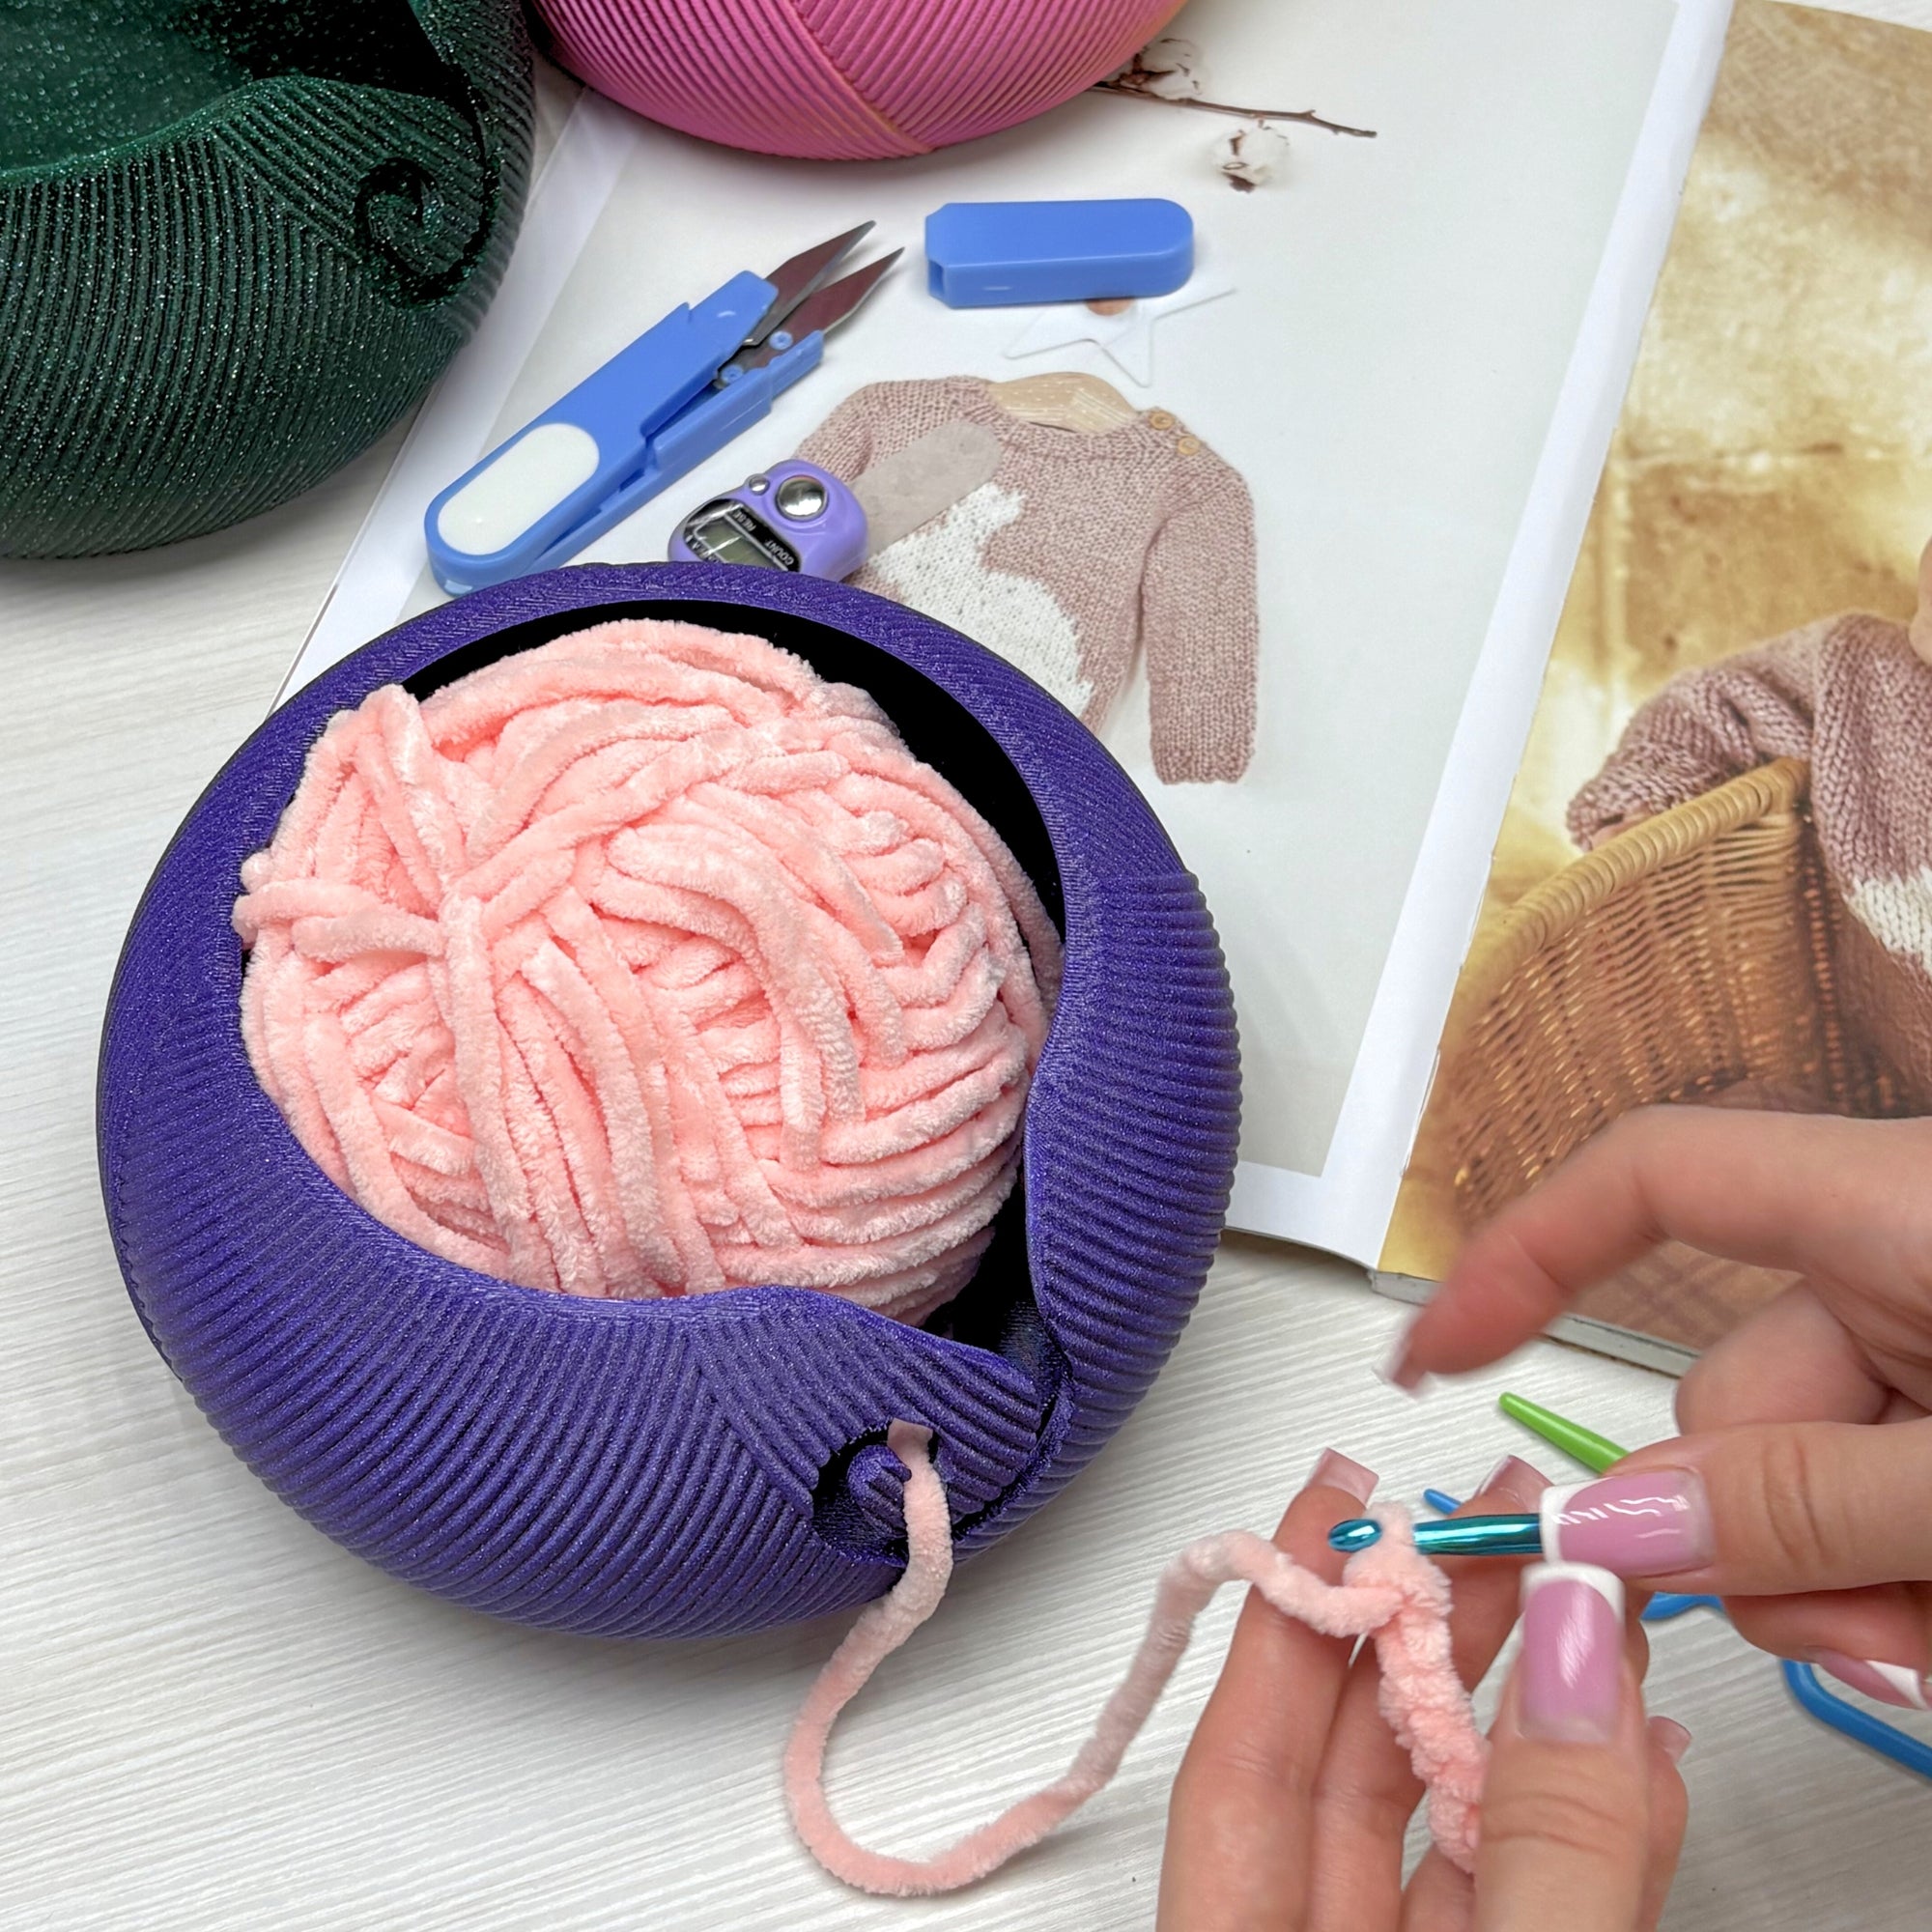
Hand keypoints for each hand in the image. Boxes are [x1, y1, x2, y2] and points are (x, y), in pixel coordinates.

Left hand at [1158, 1453, 1687, 1930]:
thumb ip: (1547, 1849)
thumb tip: (1572, 1657)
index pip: (1238, 1768)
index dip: (1288, 1619)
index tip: (1334, 1501)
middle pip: (1349, 1778)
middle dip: (1432, 1639)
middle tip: (1494, 1525)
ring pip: (1454, 1840)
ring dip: (1532, 1721)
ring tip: (1586, 1600)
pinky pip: (1531, 1908)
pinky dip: (1590, 1835)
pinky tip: (1633, 1751)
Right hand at [1394, 1107, 1931, 1709]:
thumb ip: (1801, 1501)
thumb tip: (1611, 1528)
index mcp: (1894, 1203)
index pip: (1653, 1177)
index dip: (1522, 1254)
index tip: (1432, 1354)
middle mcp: (1898, 1262)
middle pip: (1726, 1395)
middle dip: (1756, 1533)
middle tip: (1860, 1619)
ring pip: (1791, 1480)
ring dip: (1839, 1582)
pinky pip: (1860, 1507)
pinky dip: (1891, 1583)